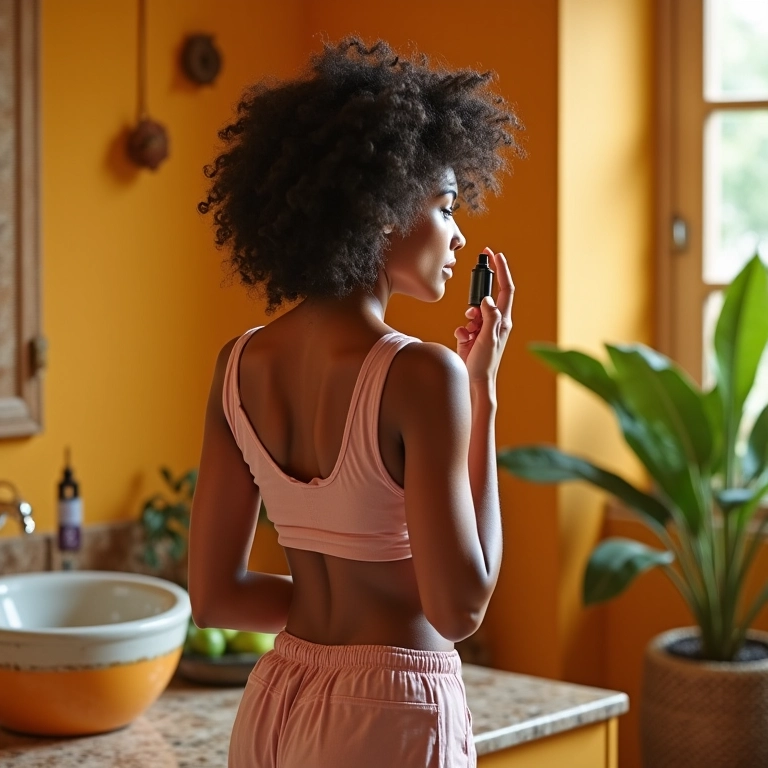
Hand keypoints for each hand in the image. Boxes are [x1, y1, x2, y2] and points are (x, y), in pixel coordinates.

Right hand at [453, 246, 513, 383]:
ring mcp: (482, 328)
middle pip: (488, 298)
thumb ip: (489, 317)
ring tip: (470, 331)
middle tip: (474, 293)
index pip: (505, 289)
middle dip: (479, 296)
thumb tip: (487, 299)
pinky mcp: (470, 335)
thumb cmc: (485, 363)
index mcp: (504, 320)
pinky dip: (461, 330)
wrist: (475, 381)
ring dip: (468, 318)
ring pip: (472, 311)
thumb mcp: (488, 338)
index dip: (502, 270)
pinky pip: (463, 325)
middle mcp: (495, 322)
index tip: (496, 255)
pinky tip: (464, 341)